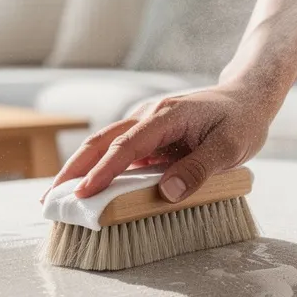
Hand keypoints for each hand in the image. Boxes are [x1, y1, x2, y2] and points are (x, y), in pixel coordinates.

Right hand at [42, 82, 279, 202]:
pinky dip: (97, 167)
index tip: (82, 195)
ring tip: (58, 197)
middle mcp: (147, 116)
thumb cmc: (241, 120)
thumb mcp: (230, 147)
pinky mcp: (147, 134)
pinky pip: (117, 150)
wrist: (247, 96)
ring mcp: (144, 123)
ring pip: (102, 144)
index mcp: (165, 116)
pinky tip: (88, 187)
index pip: (125, 146)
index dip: (103, 172)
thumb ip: (199, 169)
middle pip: (100, 141)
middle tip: (50, 200)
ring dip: (79, 169)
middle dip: (73, 171)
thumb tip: (168, 193)